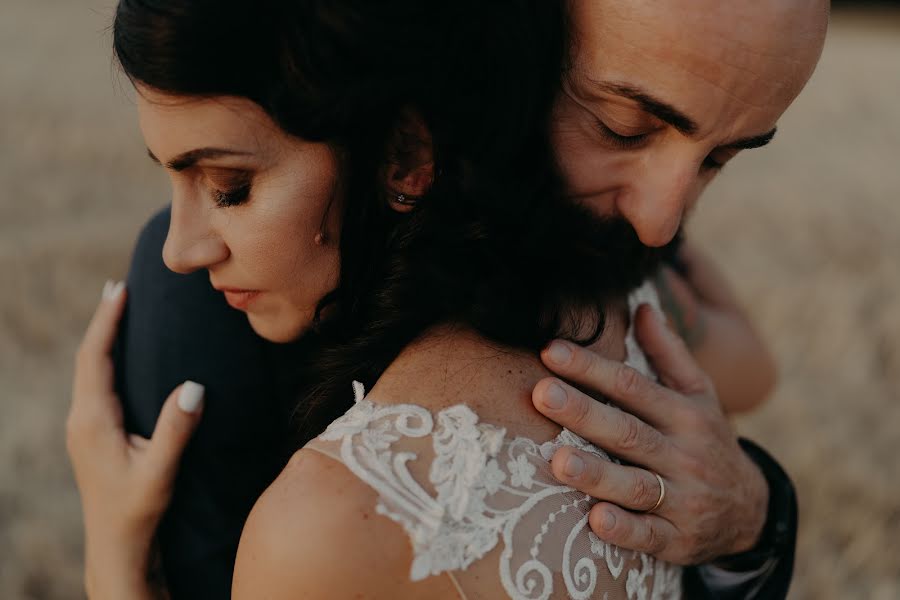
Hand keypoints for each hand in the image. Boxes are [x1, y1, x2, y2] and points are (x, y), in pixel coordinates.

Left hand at [66, 281, 203, 598]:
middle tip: (119, 287)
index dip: (106, 321)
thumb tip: (194, 386)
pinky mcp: (91, 434)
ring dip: (102, 339)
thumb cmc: (138, 510)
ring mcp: (83, 427)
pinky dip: (105, 360)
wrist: (115, 545)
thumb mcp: (160, 471)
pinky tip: (120, 356)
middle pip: (87, 358)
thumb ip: (176, 429)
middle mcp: (81, 419)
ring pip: (89, 371)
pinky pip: (94, 384)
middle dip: (103, 321)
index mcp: (93, 420)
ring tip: (119, 310)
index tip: (119, 289)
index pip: (94, 358)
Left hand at [531, 304, 768, 564]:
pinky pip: (649, 537)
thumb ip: (669, 352)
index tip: (552, 351)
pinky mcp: (677, 540)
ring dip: (597, 474)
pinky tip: (596, 520)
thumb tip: (642, 305)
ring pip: (635, 486)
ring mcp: (682, 500)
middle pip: (628, 432)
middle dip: (584, 413)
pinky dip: (624, 530)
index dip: (592, 368)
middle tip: (543, 393)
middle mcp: (684, 455)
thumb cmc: (706, 440)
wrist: (748, 510)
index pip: (632, 386)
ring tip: (558, 460)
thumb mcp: (698, 395)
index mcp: (685, 415)